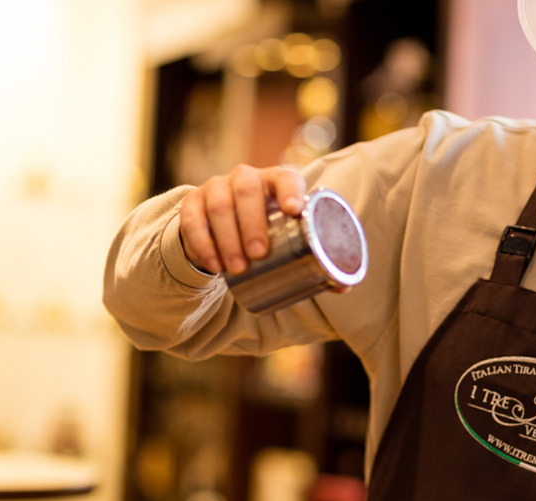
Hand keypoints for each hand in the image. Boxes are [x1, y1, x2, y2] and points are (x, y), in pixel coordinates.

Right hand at [179, 165, 306, 274]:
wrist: (228, 228)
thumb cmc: (271, 232)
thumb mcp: (292, 239)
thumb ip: (317, 260)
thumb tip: (343, 289)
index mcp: (276, 181)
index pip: (284, 177)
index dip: (289, 190)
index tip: (293, 211)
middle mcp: (246, 178)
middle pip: (247, 189)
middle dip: (252, 222)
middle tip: (259, 254)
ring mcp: (217, 187)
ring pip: (219, 204)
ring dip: (227, 237)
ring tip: (237, 268)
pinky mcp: (194, 203)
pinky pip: (193, 219)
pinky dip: (202, 243)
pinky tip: (214, 265)